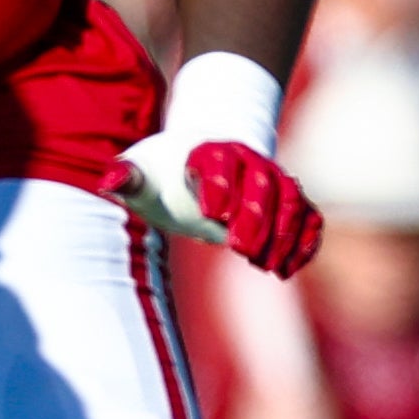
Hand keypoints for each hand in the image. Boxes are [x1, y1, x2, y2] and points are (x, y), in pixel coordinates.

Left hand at [125, 135, 321, 277]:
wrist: (205, 159)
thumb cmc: (167, 173)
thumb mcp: (143, 172)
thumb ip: (128, 176)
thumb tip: (110, 181)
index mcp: (212, 151)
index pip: (220, 163)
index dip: (219, 186)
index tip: (210, 216)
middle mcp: (250, 161)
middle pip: (262, 183)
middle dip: (256, 216)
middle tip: (241, 250)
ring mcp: (275, 179)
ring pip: (291, 199)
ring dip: (283, 232)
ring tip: (268, 266)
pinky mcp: (290, 201)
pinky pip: (308, 216)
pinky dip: (305, 240)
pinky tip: (290, 267)